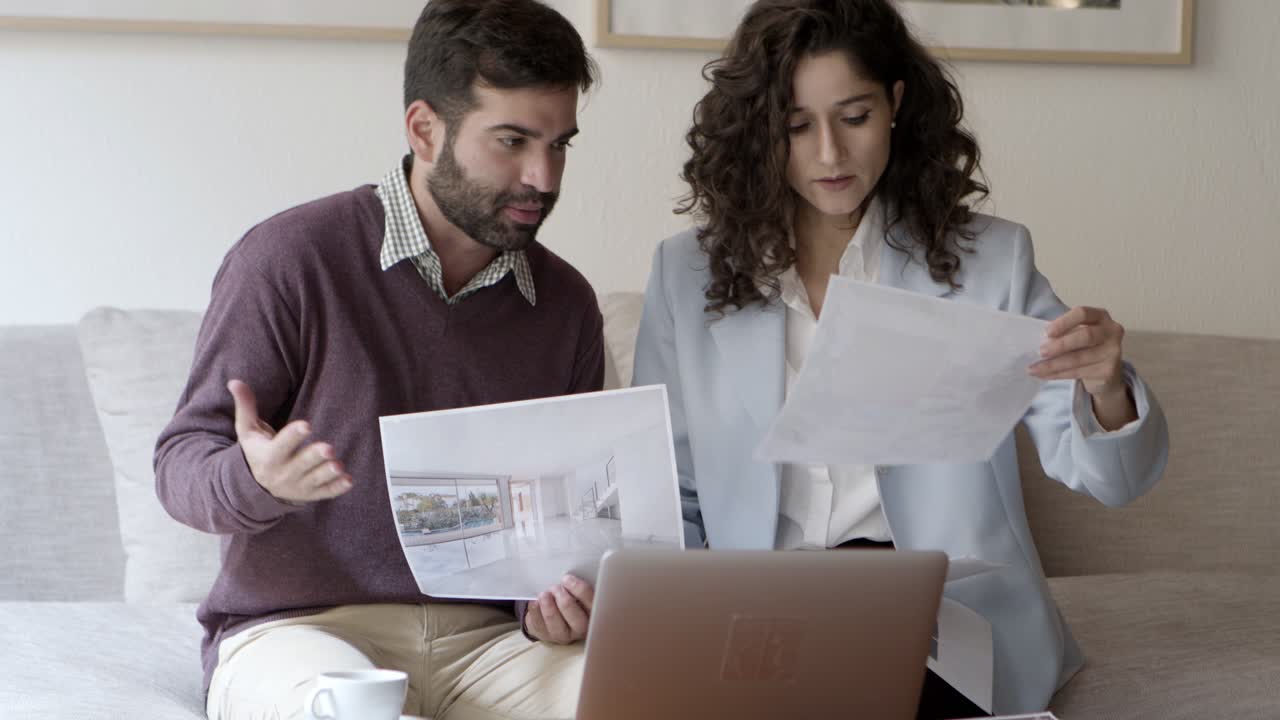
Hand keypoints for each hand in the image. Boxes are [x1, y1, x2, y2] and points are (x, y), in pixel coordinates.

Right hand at [228, 379, 351, 502]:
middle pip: (301, 464)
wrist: (256, 488)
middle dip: (313, 457)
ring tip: (338, 465)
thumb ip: (245, 406)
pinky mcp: (310, 494)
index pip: (281, 445)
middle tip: (328, 448)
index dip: (293, 435)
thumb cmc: (256, 451)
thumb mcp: (247, 431)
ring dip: (327, 473)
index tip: (306, 425)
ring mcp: (298, 486)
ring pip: (314, 479)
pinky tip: (348, 480)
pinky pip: (325, 492)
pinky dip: (337, 488)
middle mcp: (283, 473)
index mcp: (268, 456)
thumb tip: (234, 381)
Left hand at [524, 574, 592, 643]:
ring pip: (555, 623)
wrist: (555, 613)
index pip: (592, 603)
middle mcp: (581, 628)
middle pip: (575, 617)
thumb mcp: (579, 592)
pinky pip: (539, 624)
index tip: (567, 578)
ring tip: (544, 594)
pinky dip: (535, 610)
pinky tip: (535, 601)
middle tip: (555, 588)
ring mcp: (563, 635)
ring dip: (548, 605)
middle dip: (564, 600)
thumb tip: (568, 575)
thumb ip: (578, 585)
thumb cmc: (570, 596)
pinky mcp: (546, 636)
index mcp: (593, 613)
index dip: (580, 590)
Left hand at [1029, 306, 1125, 395]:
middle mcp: (1111, 332)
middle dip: (1060, 345)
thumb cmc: (1085, 347)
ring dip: (1053, 364)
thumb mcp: (1076, 334)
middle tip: (1041, 352)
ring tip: (1034, 368)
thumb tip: (1039, 341)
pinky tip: (1044, 375)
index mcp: (1100, 317)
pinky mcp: (1108, 371)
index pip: (1083, 314)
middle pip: (1086, 336)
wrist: (1106, 372)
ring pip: (1079, 358)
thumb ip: (1063, 333)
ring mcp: (1113, 352)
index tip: (1047, 332)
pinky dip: (1058, 374)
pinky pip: (1078, 372)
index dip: (1064, 322)